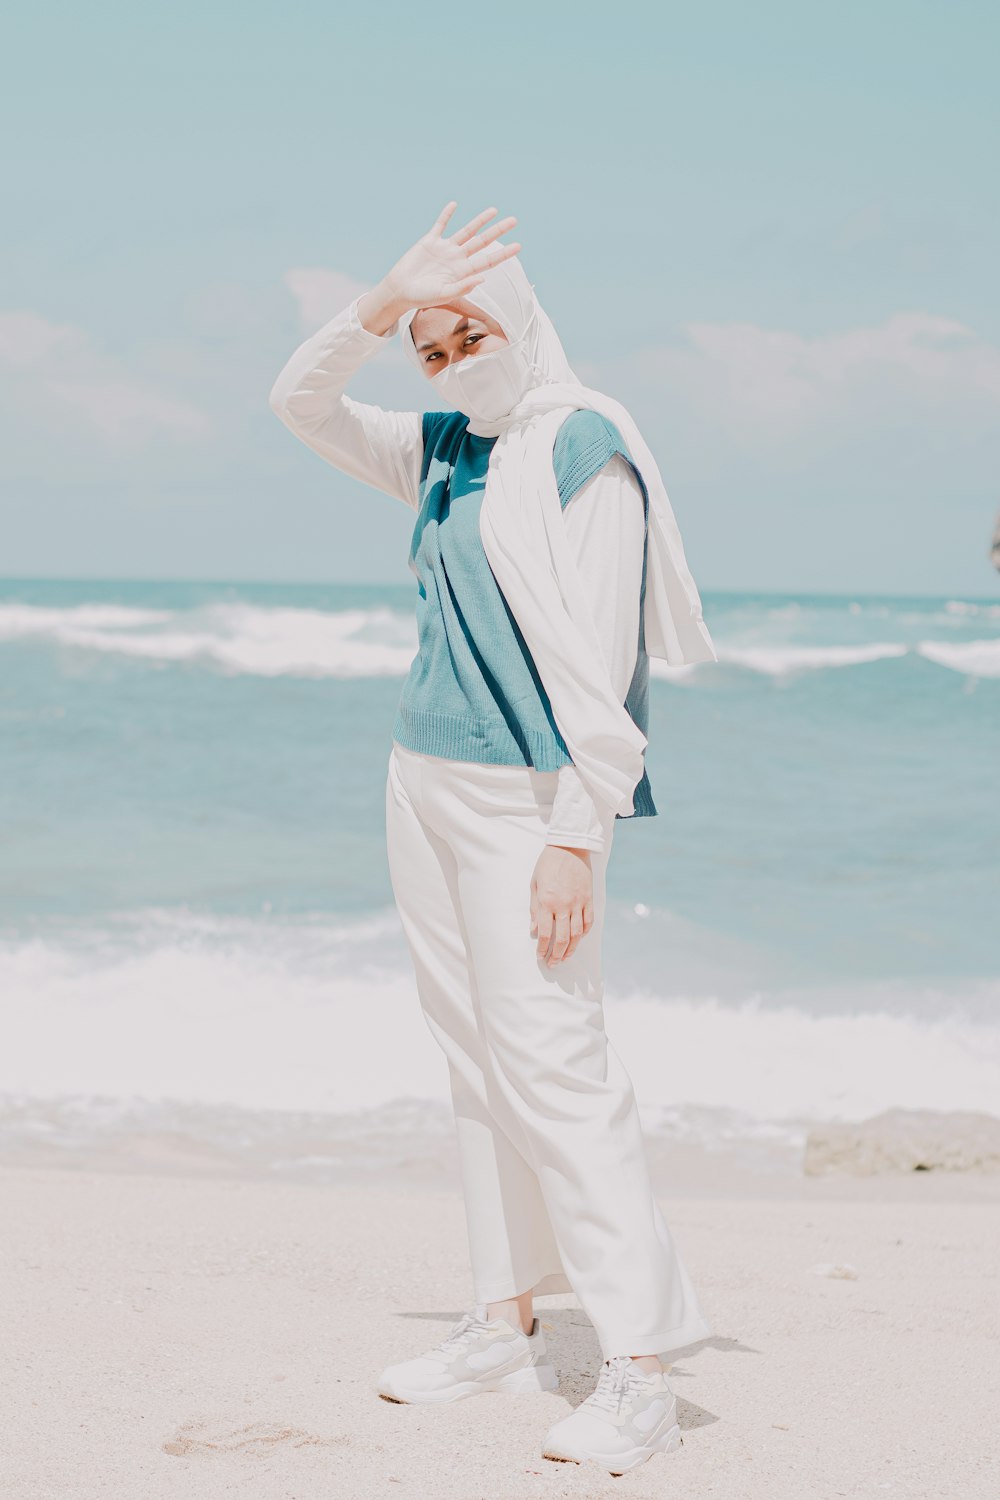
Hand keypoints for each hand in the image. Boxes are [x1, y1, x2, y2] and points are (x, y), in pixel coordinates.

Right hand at [358, 203, 520, 334]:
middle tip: (514, 221)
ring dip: (479, 221)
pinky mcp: (429, 241)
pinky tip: (454, 205)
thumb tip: (482, 279)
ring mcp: (444, 249)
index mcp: (462, 272)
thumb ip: (463, 287)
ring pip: (466, 231)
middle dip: (497, 231)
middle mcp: (457, 258)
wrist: (400, 290)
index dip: (503, 253)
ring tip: (494, 210)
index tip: (518, 246)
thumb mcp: (444, 295)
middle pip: (482, 242)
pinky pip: (440, 225)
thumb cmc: (422, 297)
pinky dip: (446, 215)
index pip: (488, 260)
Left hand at [530, 845, 594, 967]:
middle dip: (557, 954)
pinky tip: (579, 938)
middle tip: (553, 963)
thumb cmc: (548, 864)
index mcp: (547, 902)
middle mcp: (564, 905)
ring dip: (572, 949)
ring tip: (566, 957)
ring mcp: (579, 902)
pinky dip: (584, 932)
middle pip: (563, 938)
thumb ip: (534, 908)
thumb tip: (534, 929)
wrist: (569, 847)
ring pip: (578, 933)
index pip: (545, 933)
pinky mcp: (589, 898)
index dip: (543, 948)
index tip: (540, 956)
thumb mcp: (534, 884)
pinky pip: (589, 921)